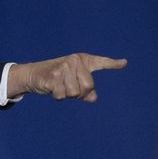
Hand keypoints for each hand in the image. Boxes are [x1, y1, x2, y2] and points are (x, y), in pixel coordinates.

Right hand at [11, 53, 126, 102]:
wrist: (33, 74)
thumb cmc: (56, 79)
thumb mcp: (72, 83)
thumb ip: (86, 91)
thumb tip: (93, 98)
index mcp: (82, 60)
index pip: (100, 62)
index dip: (113, 64)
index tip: (124, 63)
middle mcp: (74, 60)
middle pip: (88, 86)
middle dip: (79, 93)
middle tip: (68, 87)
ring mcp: (64, 67)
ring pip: (75, 93)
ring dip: (66, 95)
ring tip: (58, 86)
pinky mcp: (53, 76)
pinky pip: (62, 95)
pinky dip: (56, 96)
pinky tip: (51, 88)